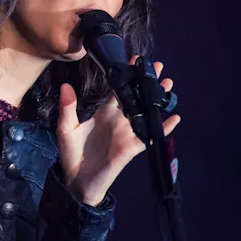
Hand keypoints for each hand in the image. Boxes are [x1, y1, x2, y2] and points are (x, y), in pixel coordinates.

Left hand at [56, 56, 180, 205]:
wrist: (78, 180)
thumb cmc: (72, 154)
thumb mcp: (66, 128)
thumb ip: (67, 107)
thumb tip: (66, 85)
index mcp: (104, 112)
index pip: (117, 89)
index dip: (126, 75)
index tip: (135, 59)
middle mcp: (118, 119)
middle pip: (136, 96)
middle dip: (147, 81)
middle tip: (159, 65)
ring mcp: (127, 132)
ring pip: (146, 112)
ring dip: (157, 98)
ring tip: (168, 83)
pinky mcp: (132, 147)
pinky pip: (150, 135)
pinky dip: (163, 127)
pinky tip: (174, 118)